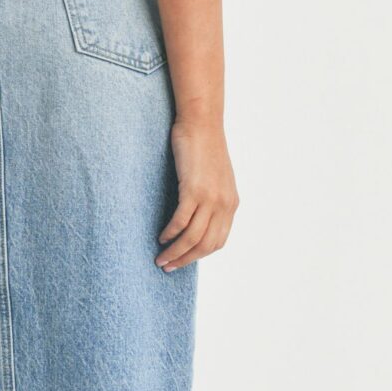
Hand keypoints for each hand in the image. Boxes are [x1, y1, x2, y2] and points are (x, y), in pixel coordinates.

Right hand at [156, 118, 238, 270]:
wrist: (202, 124)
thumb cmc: (203, 148)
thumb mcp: (214, 178)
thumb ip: (210, 200)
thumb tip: (195, 218)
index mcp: (231, 204)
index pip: (217, 241)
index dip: (199, 255)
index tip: (182, 260)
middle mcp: (224, 204)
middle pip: (205, 245)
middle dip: (185, 260)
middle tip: (167, 266)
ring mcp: (210, 198)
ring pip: (192, 237)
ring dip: (175, 252)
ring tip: (160, 258)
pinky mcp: (194, 190)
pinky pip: (181, 221)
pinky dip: (170, 234)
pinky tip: (161, 237)